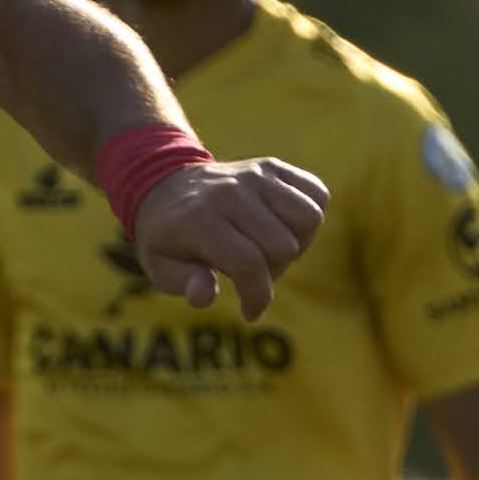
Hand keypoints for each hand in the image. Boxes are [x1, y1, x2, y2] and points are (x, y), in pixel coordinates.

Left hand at [130, 156, 328, 316]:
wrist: (166, 186)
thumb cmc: (169, 238)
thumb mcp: (161, 267)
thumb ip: (183, 284)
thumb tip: (204, 294)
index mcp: (199, 220)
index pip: (249, 264)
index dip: (258, 297)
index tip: (251, 312)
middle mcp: (229, 193)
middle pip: (283, 246)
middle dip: (273, 273)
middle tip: (250, 272)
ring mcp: (254, 175)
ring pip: (308, 219)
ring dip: (296, 244)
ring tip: (268, 249)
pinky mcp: (272, 166)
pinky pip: (318, 194)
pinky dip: (309, 218)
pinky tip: (283, 227)